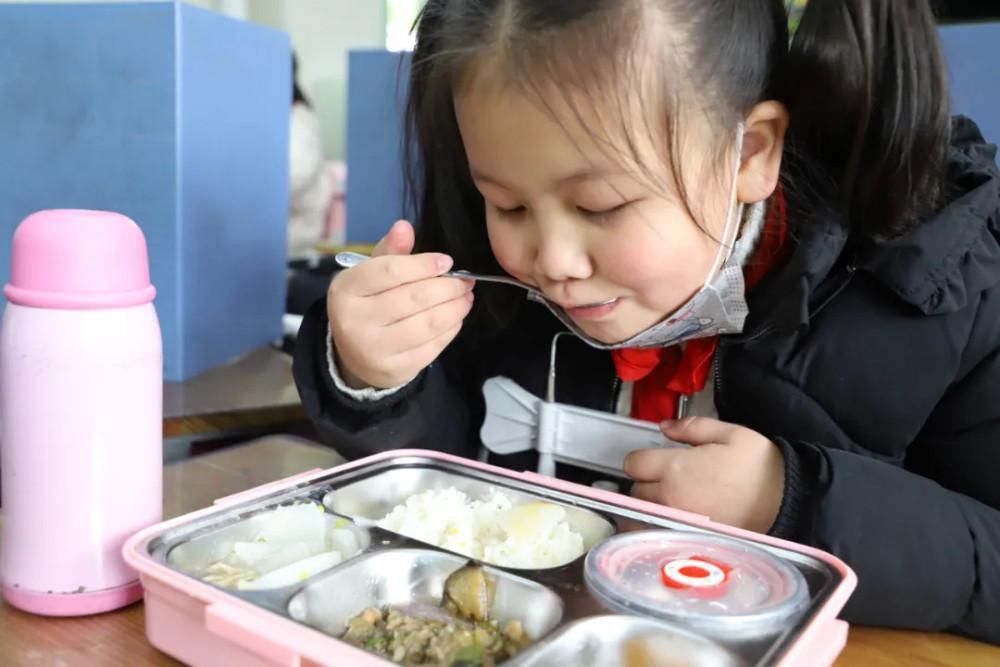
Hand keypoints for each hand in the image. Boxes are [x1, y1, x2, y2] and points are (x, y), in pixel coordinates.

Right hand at [327, 220, 473, 388]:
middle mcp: (354, 321)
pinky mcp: (394, 370)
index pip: (389, 272)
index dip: (423, 265)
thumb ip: (390, 251)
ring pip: (426, 324)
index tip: (447, 262)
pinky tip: (455, 317)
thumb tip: (404, 226)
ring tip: (465, 297)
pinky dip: (450, 329)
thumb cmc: (367, 304)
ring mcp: (373, 349)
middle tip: (465, 281)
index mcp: (346, 290)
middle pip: (412, 298)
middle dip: (446, 288)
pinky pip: (432, 347)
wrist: (353, 355)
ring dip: (454, 308)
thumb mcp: (370, 274)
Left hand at [623, 418, 784, 532]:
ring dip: (648, 506)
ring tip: (668, 501)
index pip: (633, 463)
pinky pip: (657, 535)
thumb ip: (691, 427)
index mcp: (676, 468)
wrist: (787, 504)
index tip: (653, 459)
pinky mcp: (688, 540)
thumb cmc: (761, 468)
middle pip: (635, 490)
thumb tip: (665, 427)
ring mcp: (677, 522)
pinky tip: (670, 521)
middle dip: (645, 482)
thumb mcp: (730, 434)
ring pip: (642, 514)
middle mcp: (670, 497)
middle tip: (665, 479)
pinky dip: (656, 528)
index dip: (642, 459)